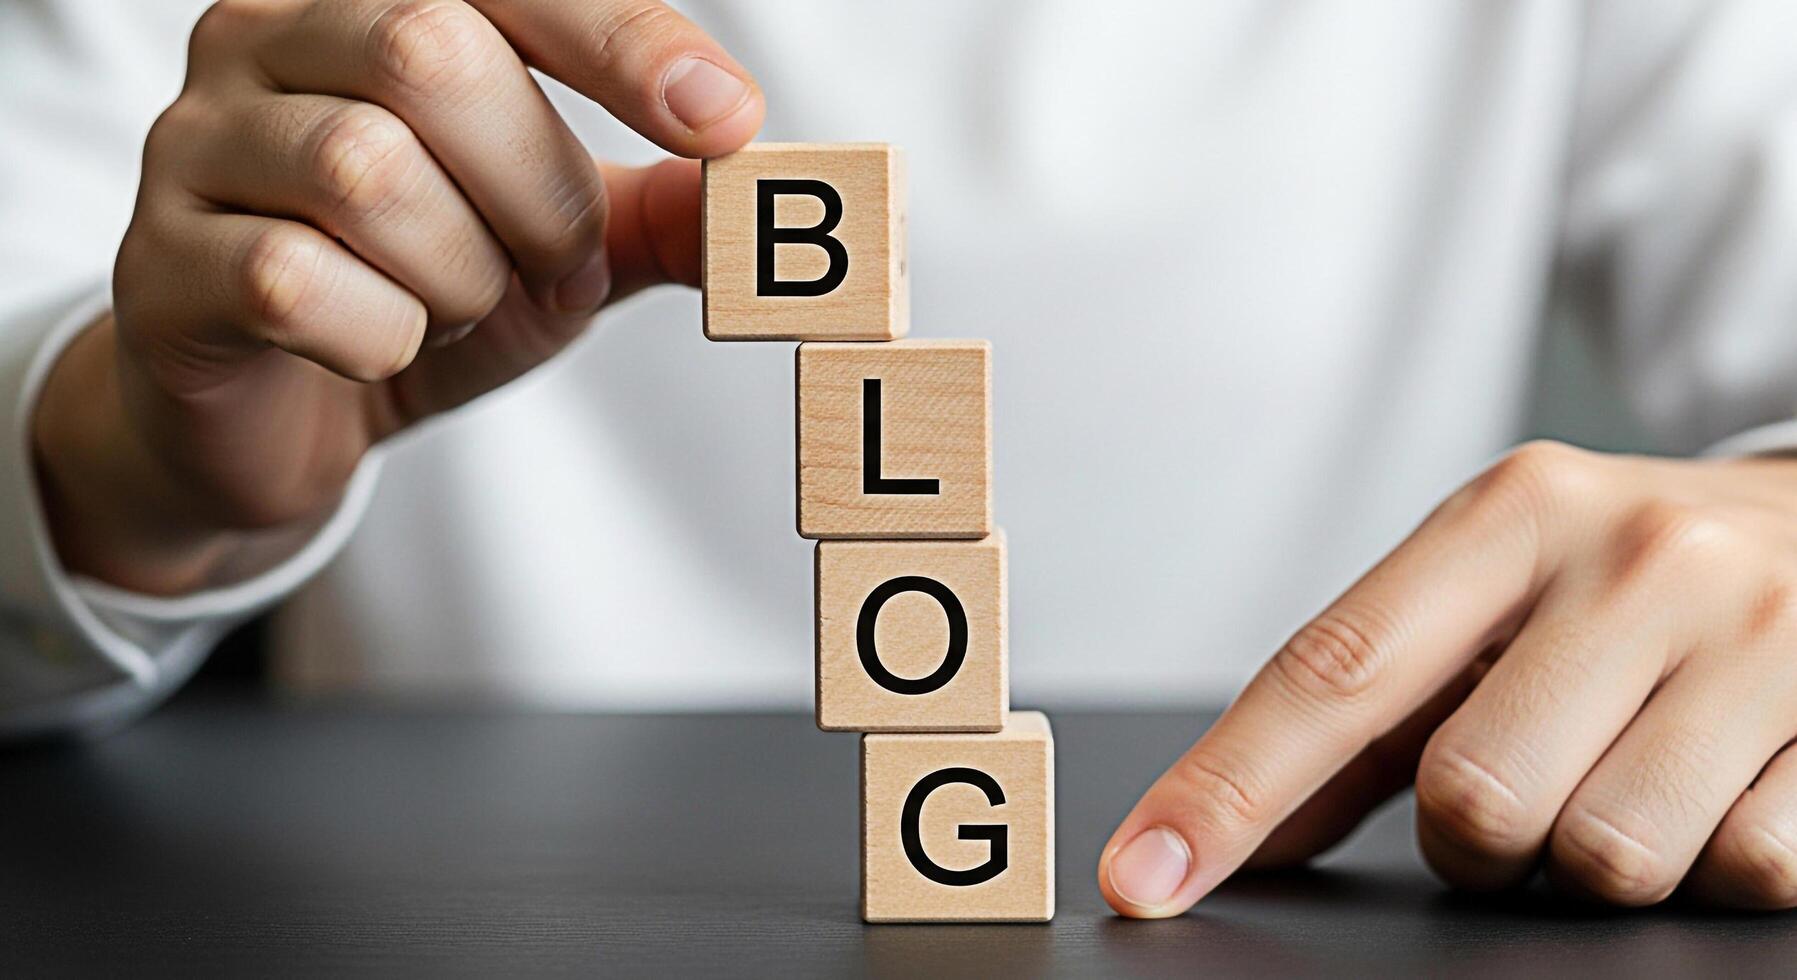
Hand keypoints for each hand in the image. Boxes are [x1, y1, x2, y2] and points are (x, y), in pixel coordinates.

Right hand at [33, 0, 761, 593]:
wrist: (282, 414)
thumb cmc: (419, 289)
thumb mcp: (554, 245)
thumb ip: (648, 210)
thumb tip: (749, 182)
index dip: (623, 39)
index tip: (726, 121)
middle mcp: (265, 33)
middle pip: (428, 54)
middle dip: (537, 188)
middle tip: (556, 264)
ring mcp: (196, 141)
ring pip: (364, 171)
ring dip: (460, 274)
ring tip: (455, 304)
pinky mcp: (158, 261)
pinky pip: (292, 280)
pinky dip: (381, 336)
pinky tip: (381, 343)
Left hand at [1101, 441, 1796, 913]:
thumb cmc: (1628, 579)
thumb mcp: (1495, 596)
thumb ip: (1364, 714)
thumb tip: (1234, 832)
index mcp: (1512, 513)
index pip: (1334, 669)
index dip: (1229, 788)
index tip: (1147, 874)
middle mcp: (1633, 559)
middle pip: (1473, 796)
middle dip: (1475, 838)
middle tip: (1530, 780)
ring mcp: (1756, 639)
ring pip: (1605, 857)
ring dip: (1593, 858)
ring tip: (1634, 773)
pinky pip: (1744, 873)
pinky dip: (1714, 862)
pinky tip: (1727, 781)